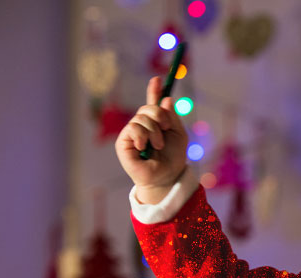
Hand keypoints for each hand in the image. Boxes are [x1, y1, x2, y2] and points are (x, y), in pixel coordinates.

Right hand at [115, 76, 187, 203]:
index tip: (157, 79)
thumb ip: (172, 117)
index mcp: (156, 123)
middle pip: (148, 108)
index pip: (152, 103)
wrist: (167, 175)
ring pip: (141, 117)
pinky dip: (142, 136)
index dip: (154, 91)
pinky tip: (145, 146)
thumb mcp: (178, 134)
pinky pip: (132, 128)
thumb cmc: (173, 158)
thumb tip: (166, 99)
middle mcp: (142, 126)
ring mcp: (131, 134)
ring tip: (158, 146)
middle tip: (166, 130)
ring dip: (154, 131)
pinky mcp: (123, 143)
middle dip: (160, 116)